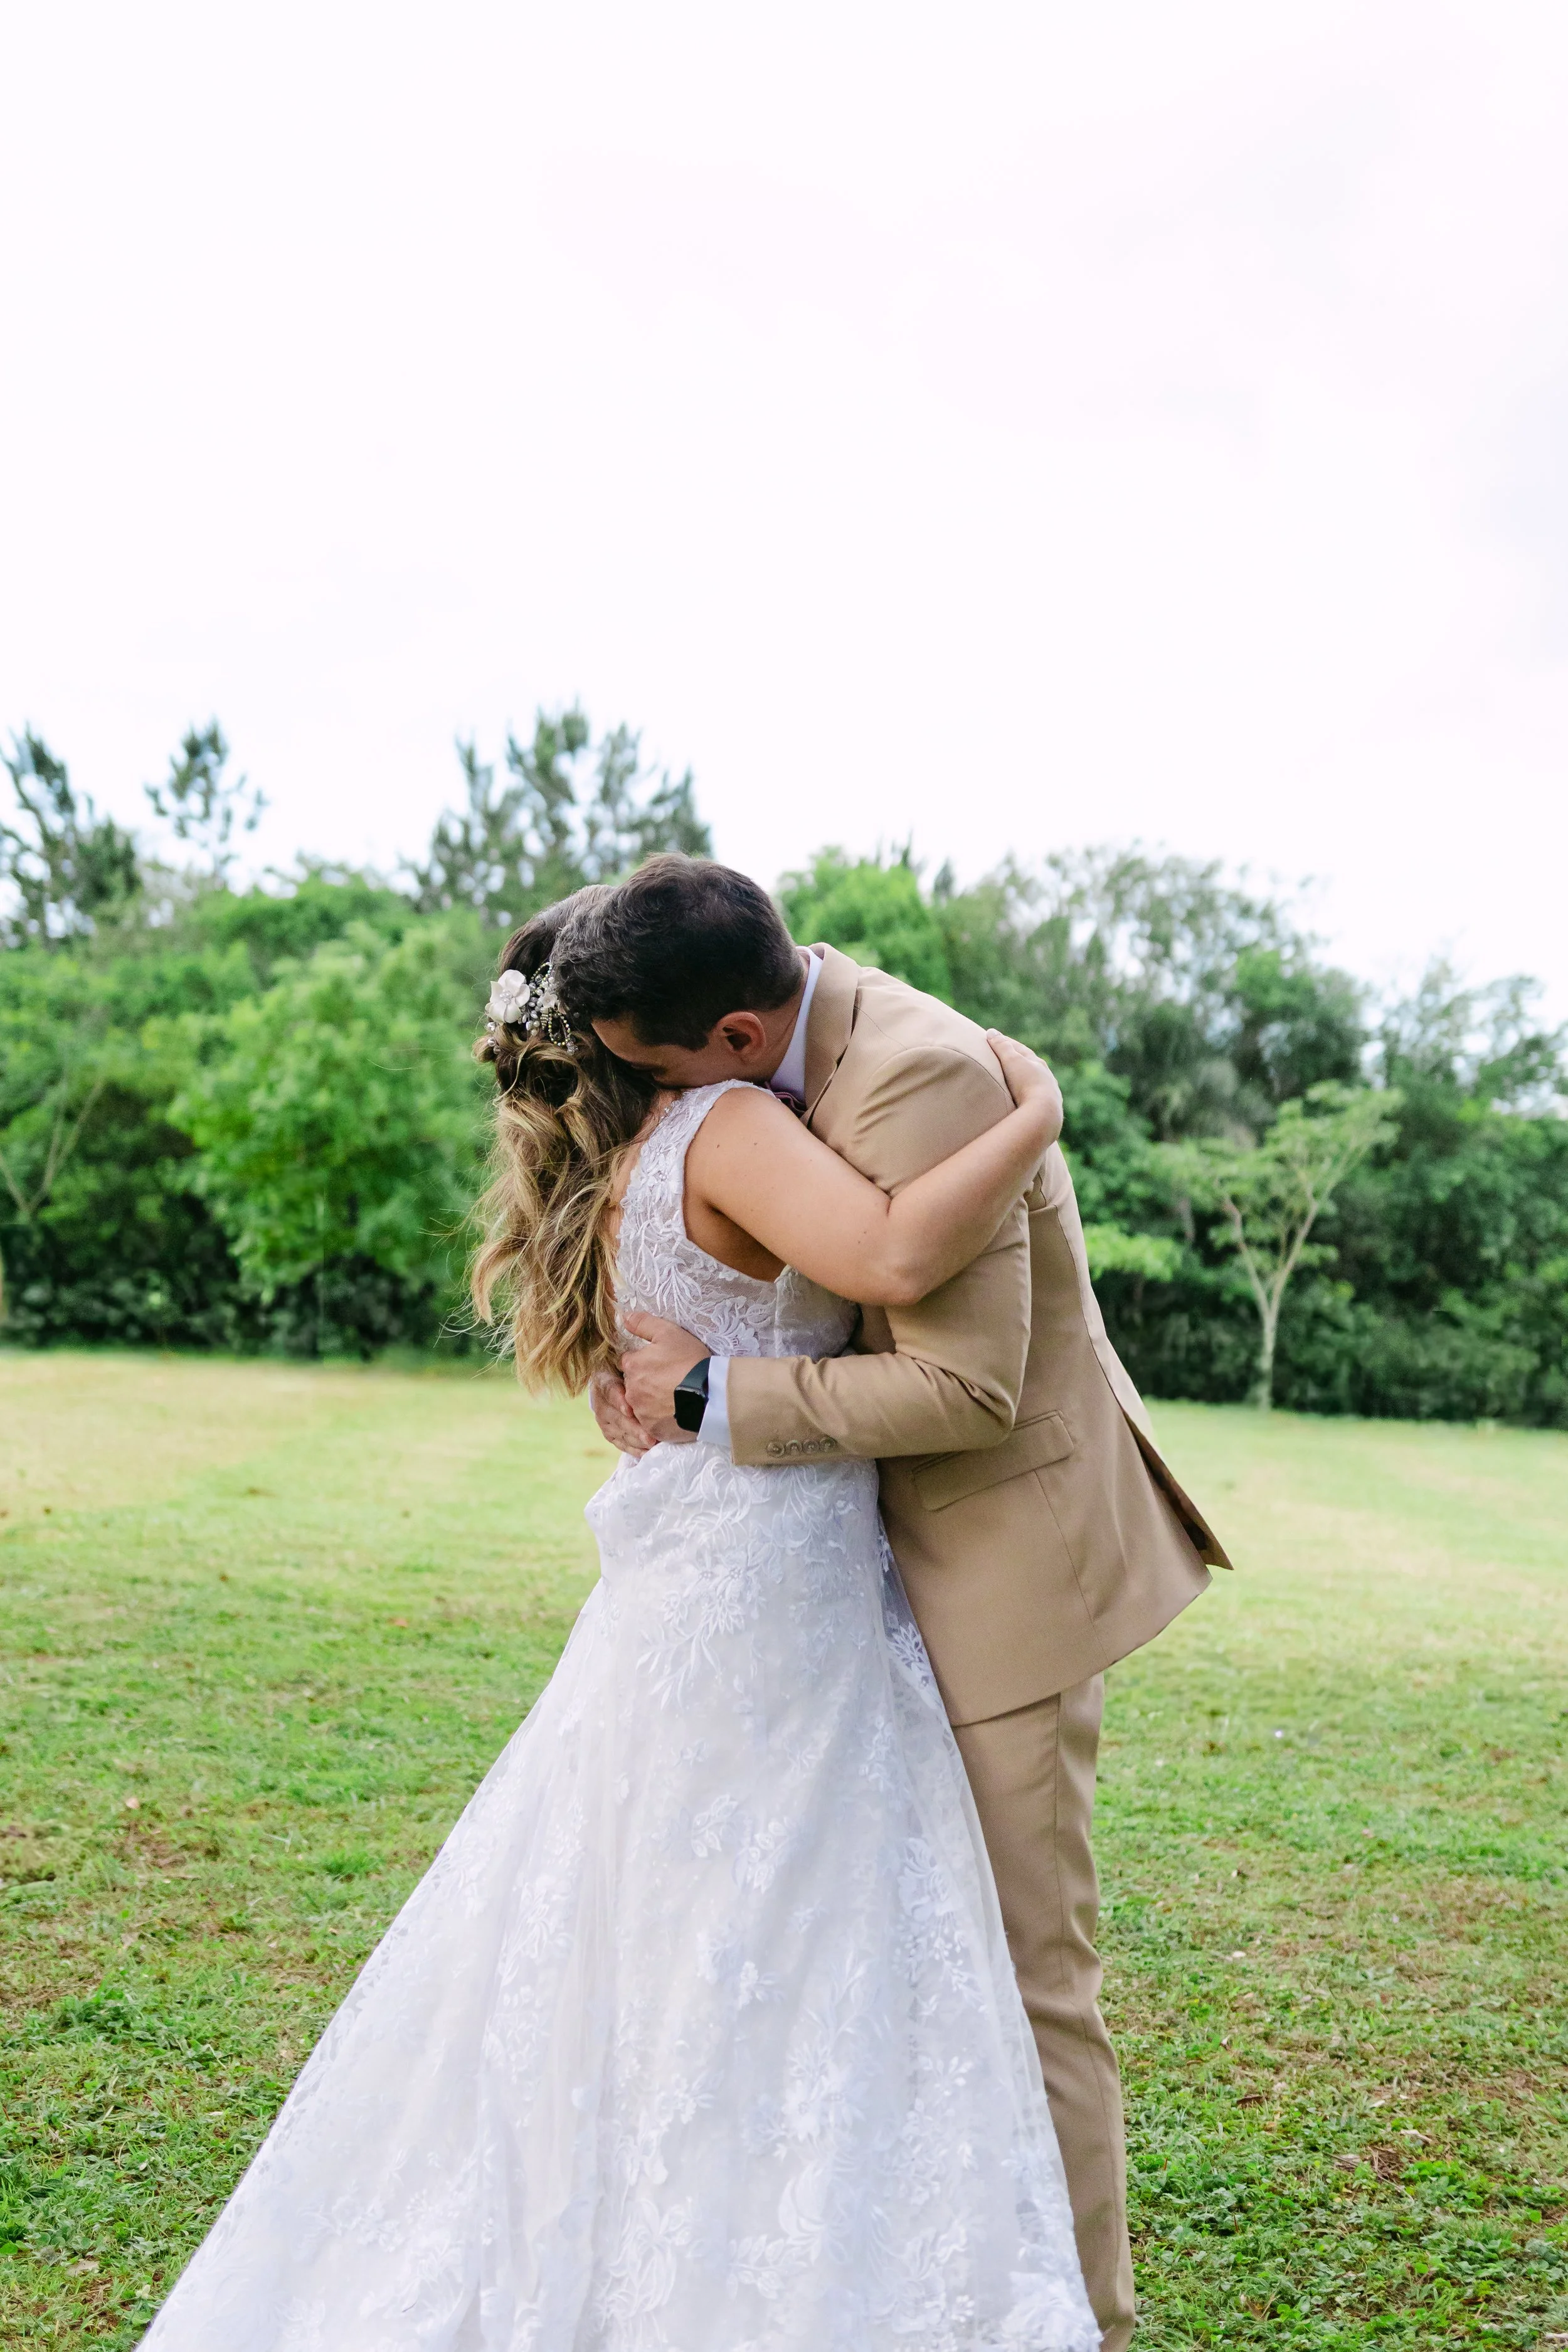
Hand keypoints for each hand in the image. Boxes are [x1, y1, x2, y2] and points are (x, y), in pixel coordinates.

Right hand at [588, 1364, 655, 1455]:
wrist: (629, 1381)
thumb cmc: (639, 1369)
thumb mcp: (635, 1359)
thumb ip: (635, 1359)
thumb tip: (643, 1350)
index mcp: (604, 1378)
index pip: (608, 1389)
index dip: (618, 1400)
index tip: (629, 1410)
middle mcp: (600, 1400)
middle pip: (613, 1415)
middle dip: (632, 1427)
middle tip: (649, 1436)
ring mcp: (603, 1418)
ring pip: (617, 1431)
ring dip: (634, 1439)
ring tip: (652, 1445)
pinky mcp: (609, 1432)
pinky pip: (620, 1442)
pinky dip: (633, 1448)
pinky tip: (646, 1452)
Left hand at [620, 1311, 708, 1445]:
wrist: (710, 1394)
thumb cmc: (690, 1361)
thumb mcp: (669, 1333)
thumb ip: (644, 1324)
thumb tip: (624, 1317)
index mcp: (632, 1366)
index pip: (629, 1362)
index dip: (644, 1362)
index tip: (659, 1364)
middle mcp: (631, 1390)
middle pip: (633, 1384)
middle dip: (646, 1382)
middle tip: (669, 1380)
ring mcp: (641, 1412)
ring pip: (641, 1404)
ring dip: (652, 1401)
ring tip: (673, 1397)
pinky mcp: (652, 1429)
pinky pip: (651, 1423)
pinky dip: (660, 1418)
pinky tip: (675, 1412)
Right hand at [985, 1031, 1062, 1147]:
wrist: (1043, 1113)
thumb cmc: (1026, 1083)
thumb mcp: (1012, 1061)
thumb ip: (1001, 1047)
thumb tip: (991, 1032)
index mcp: (1038, 1064)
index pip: (1021, 1050)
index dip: (1007, 1044)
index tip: (995, 1040)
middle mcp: (1047, 1078)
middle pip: (1031, 1067)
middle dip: (1019, 1063)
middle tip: (1006, 1060)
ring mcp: (1049, 1095)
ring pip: (1036, 1085)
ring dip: (1026, 1083)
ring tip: (1015, 1084)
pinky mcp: (1047, 1112)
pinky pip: (1036, 1102)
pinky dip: (1028, 1099)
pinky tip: (1024, 1103)